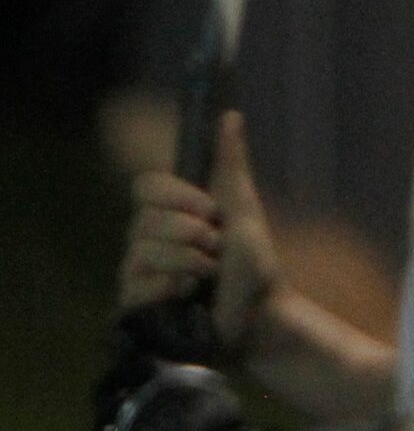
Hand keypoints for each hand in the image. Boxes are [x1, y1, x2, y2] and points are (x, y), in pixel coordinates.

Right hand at [118, 113, 280, 353]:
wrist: (262, 315)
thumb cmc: (255, 265)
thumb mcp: (245, 209)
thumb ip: (231, 164)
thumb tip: (230, 115)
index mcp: (171, 213)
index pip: (144, 185)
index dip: (175, 195)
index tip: (210, 209)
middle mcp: (147, 239)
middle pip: (145, 218)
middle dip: (193, 234)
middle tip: (216, 251)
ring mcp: (137, 272)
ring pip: (142, 250)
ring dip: (190, 262)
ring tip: (207, 277)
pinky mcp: (135, 304)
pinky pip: (139, 284)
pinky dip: (175, 288)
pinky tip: (190, 298)